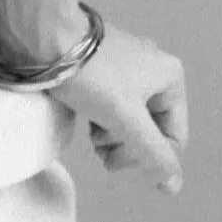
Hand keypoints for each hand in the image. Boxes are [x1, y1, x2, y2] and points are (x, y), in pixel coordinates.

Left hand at [59, 23, 186, 193]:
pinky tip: (87, 120)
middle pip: (152, 132)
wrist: (48, 36)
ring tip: (91, 132)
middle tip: (101, 149)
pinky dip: (102, 121)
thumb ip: (153, 154)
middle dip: (126, 147)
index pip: (173, 140)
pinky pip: (115, 108)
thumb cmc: (91, 76)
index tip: (116, 157)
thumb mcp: (126, 120)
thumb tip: (174, 184)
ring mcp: (130, 68)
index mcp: (171, 77)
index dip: (146, 158)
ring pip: (131, 122)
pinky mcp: (107, 69)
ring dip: (112, 136)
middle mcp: (155, 70)